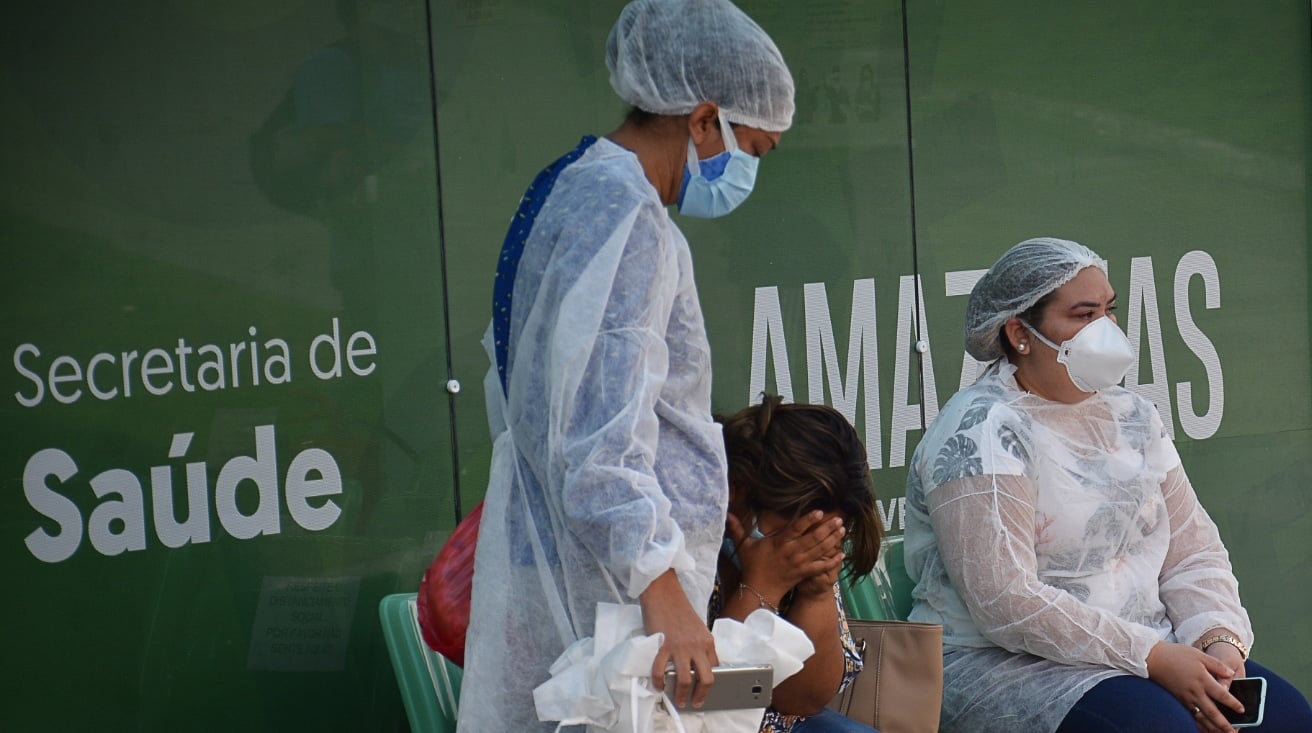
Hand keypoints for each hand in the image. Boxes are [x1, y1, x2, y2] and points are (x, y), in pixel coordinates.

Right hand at [640, 570, 718, 708]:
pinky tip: (659, 686)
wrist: (663, 592)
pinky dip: (660, 682)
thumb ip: (699, 645)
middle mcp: (696, 645)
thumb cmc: (678, 608)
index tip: (705, 690)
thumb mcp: (697, 627)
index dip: (710, 683)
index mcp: (707, 640)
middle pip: (706, 678)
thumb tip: (698, 663)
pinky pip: (661, 671)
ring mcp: (680, 647)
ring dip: (681, 694)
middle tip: (696, 702)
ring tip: (678, 700)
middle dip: (701, 695)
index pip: (714, 668)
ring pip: (685, 679)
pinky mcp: (663, 646)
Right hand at [728, 510, 845, 599]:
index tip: (820, 511)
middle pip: (813, 538)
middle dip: (828, 528)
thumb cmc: (753, 566)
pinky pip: (821, 567)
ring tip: (843, 531)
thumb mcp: (745, 546)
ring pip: (820, 550)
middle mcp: (791, 551)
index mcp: (779, 543)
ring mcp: (799, 563)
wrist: (759, 590)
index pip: (796, 528)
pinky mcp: (804, 573)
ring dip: (833, 540)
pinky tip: (842, 555)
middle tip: (839, 519)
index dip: (809, 519)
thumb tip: (726, 514)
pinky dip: (832, 561)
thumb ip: (738, 529)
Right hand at [1145, 641, 1242, 732]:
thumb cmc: (1175, 654)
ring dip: (1212, 727)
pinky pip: (1190, 715)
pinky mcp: (1178, 700)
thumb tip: (1230, 674)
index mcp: (1202, 679)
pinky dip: (1198, 724)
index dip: (1232, 703)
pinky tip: (1203, 728)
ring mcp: (1185, 697)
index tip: (1242, 710)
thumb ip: (1216, 665)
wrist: (1152, 658)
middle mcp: (1194, 691)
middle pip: (1212, 712)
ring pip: (1201, 717)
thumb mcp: (1199, 654)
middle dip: (1224, 724)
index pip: (1221, 695)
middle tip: (1234, 732)